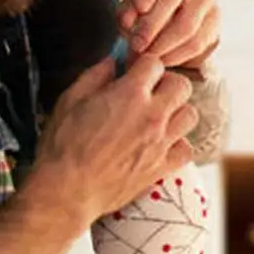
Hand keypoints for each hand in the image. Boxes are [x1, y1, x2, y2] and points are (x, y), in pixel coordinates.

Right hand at [35, 53, 196, 225]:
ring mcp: (160, 143)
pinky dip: (178, 145)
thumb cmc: (63, 146)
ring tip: (158, 118)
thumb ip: (96, 74)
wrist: (65, 192)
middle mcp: (152, 115)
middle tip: (150, 92)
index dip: (144, 65)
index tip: (135, 72)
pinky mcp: (160, 168)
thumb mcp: (71, 99)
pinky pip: (186, 149)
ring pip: (190, 115)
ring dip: (176, 112)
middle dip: (167, 84)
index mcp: (131, 93)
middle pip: (182, 85)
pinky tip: (161, 144)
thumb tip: (113, 61)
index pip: (155, 63)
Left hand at [117, 0, 219, 67]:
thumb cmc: (142, 13)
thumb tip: (131, 23)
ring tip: (149, 57)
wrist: (163, 25)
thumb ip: (126, 14)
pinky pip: (198, 41)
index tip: (140, 8)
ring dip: (164, 45)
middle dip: (151, 26)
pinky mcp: (214, 18)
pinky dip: (178, 55)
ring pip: (187, 23)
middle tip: (137, 46)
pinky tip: (164, 60)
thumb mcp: (127, 10)